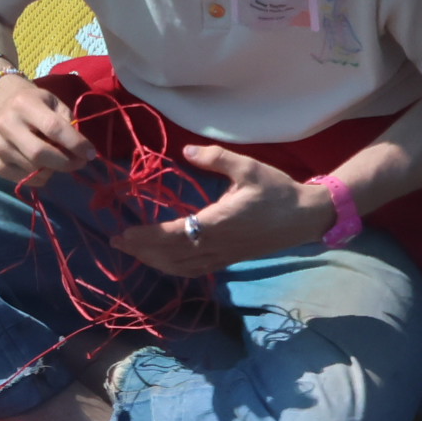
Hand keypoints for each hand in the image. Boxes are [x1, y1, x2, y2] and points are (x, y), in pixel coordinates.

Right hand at [0, 71, 90, 183]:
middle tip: (79, 162)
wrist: (2, 109)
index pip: (53, 128)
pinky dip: (41, 177)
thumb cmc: (36, 105)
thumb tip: (80, 151)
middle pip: (39, 154)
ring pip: (34, 170)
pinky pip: (25, 180)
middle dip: (65, 162)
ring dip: (54, 169)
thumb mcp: (54, 103)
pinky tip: (43, 165)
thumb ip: (67, 122)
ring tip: (59, 158)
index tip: (90, 153)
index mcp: (23, 104)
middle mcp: (7, 125)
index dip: (75, 143)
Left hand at [107, 142, 330, 277]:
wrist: (304, 217)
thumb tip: (186, 149)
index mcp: (218, 223)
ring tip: (133, 251)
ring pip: (180, 267)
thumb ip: (216, 157)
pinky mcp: (228, 260)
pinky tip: (161, 261)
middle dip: (141, 250)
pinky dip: (172, 268)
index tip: (125, 233)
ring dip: (153, 261)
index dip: (146, 237)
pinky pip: (193, 270)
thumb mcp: (248, 167)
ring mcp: (222, 257)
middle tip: (117, 241)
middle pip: (170, 256)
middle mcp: (216, 245)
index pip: (173, 235)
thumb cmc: (277, 191)